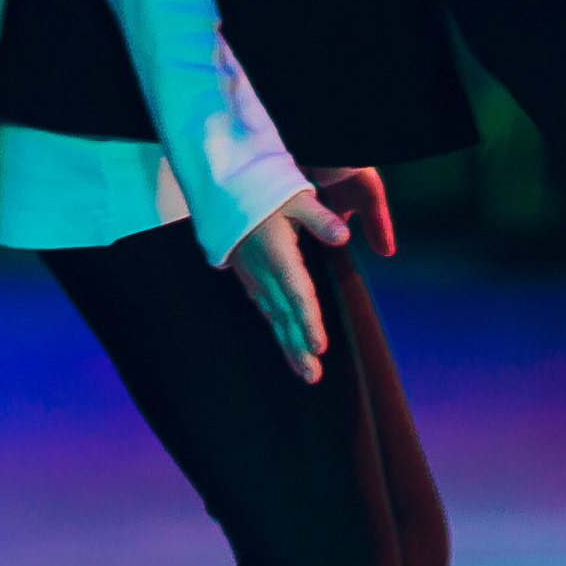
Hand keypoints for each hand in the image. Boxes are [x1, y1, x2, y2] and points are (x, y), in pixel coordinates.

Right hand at [225, 180, 359, 380]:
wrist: (221, 189)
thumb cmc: (262, 190)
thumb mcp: (294, 196)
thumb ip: (319, 218)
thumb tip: (343, 236)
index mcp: (278, 254)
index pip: (297, 293)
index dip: (309, 321)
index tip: (319, 347)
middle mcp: (264, 270)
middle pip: (285, 315)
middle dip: (298, 347)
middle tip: (313, 376)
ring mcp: (253, 275)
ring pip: (273, 317)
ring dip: (288, 346)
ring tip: (305, 373)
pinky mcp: (248, 276)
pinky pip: (263, 309)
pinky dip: (276, 330)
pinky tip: (285, 345)